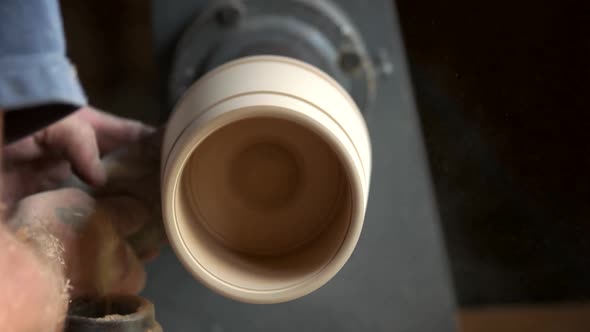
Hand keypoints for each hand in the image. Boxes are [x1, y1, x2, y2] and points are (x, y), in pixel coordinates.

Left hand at [6, 129, 164, 296]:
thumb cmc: (23, 124)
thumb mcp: (57, 124)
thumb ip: (82, 145)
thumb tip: (100, 180)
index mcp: (97, 132)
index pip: (137, 137)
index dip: (160, 145)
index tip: (183, 158)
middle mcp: (91, 159)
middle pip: (129, 172)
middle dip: (150, 185)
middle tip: (174, 202)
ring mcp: (75, 182)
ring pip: (112, 197)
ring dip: (130, 209)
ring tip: (156, 225)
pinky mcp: (57, 203)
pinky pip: (86, 216)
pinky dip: (102, 226)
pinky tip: (120, 237)